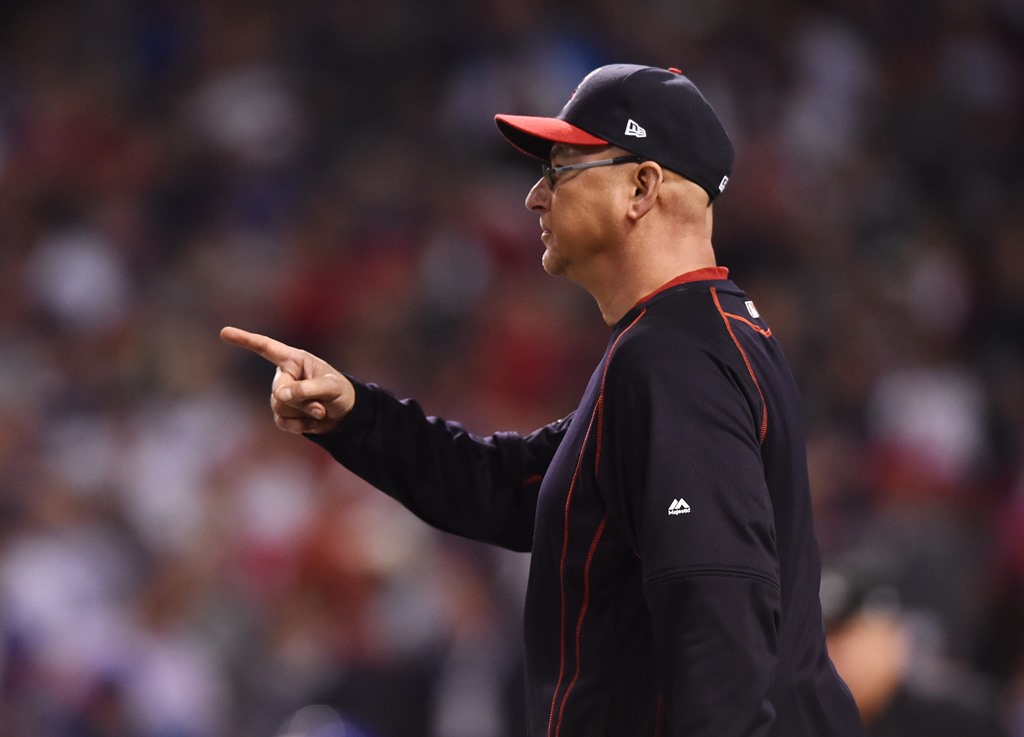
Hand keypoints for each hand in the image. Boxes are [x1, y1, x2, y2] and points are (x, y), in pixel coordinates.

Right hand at [220, 326, 354, 433]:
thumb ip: (306, 389)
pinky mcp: (282, 414)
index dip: (245, 340)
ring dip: (304, 413)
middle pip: (279, 392)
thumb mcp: (330, 387)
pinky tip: (313, 421)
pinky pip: (283, 422)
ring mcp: (280, 395)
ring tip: (320, 410)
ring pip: (280, 408)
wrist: (344, 413)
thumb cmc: (339, 391)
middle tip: (321, 406)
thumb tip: (279, 396)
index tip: (224, 332)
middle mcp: (283, 375)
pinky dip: (301, 426)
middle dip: (302, 402)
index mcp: (293, 359)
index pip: (265, 347)